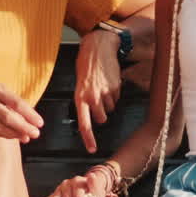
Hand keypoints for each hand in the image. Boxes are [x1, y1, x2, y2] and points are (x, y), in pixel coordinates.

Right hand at [0, 77, 42, 141]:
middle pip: (7, 117)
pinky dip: (4, 135)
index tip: (40, 123)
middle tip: (36, 134)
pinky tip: (14, 136)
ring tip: (27, 138)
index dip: (29, 114)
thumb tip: (30, 117)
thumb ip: (12, 101)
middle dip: (23, 127)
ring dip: (14, 134)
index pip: (16, 103)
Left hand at [74, 30, 121, 152]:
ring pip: (110, 108)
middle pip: (101, 119)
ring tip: (102, 87)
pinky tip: (108, 82)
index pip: (84, 123)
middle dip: (102, 114)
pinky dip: (114, 93)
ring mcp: (105, 93)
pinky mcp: (115, 87)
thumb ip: (84, 100)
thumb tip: (91, 115)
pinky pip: (116, 98)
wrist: (98, 47)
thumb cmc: (86, 64)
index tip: (92, 149)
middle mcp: (92, 97)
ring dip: (108, 102)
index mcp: (79, 97)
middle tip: (98, 102)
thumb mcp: (80, 83)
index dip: (88, 138)